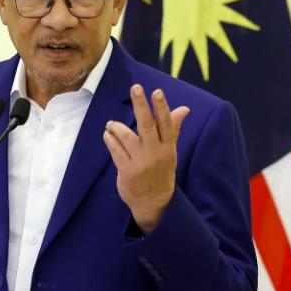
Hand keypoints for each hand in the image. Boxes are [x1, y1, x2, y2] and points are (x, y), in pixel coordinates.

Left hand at [103, 84, 189, 232]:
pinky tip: (107, 135)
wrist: (154, 202)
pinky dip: (110, 140)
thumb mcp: (170, 151)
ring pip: (128, 137)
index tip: (157, 92)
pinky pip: (116, 151)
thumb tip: (184, 108)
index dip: (162, 107)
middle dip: (141, 106)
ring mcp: (141, 162)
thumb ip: (173, 129)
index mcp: (167, 147)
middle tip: (135, 88)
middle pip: (148, 125)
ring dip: (117, 127)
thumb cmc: (161, 171)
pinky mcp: (127, 171)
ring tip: (110, 124)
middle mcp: (155, 153)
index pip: (166, 123)